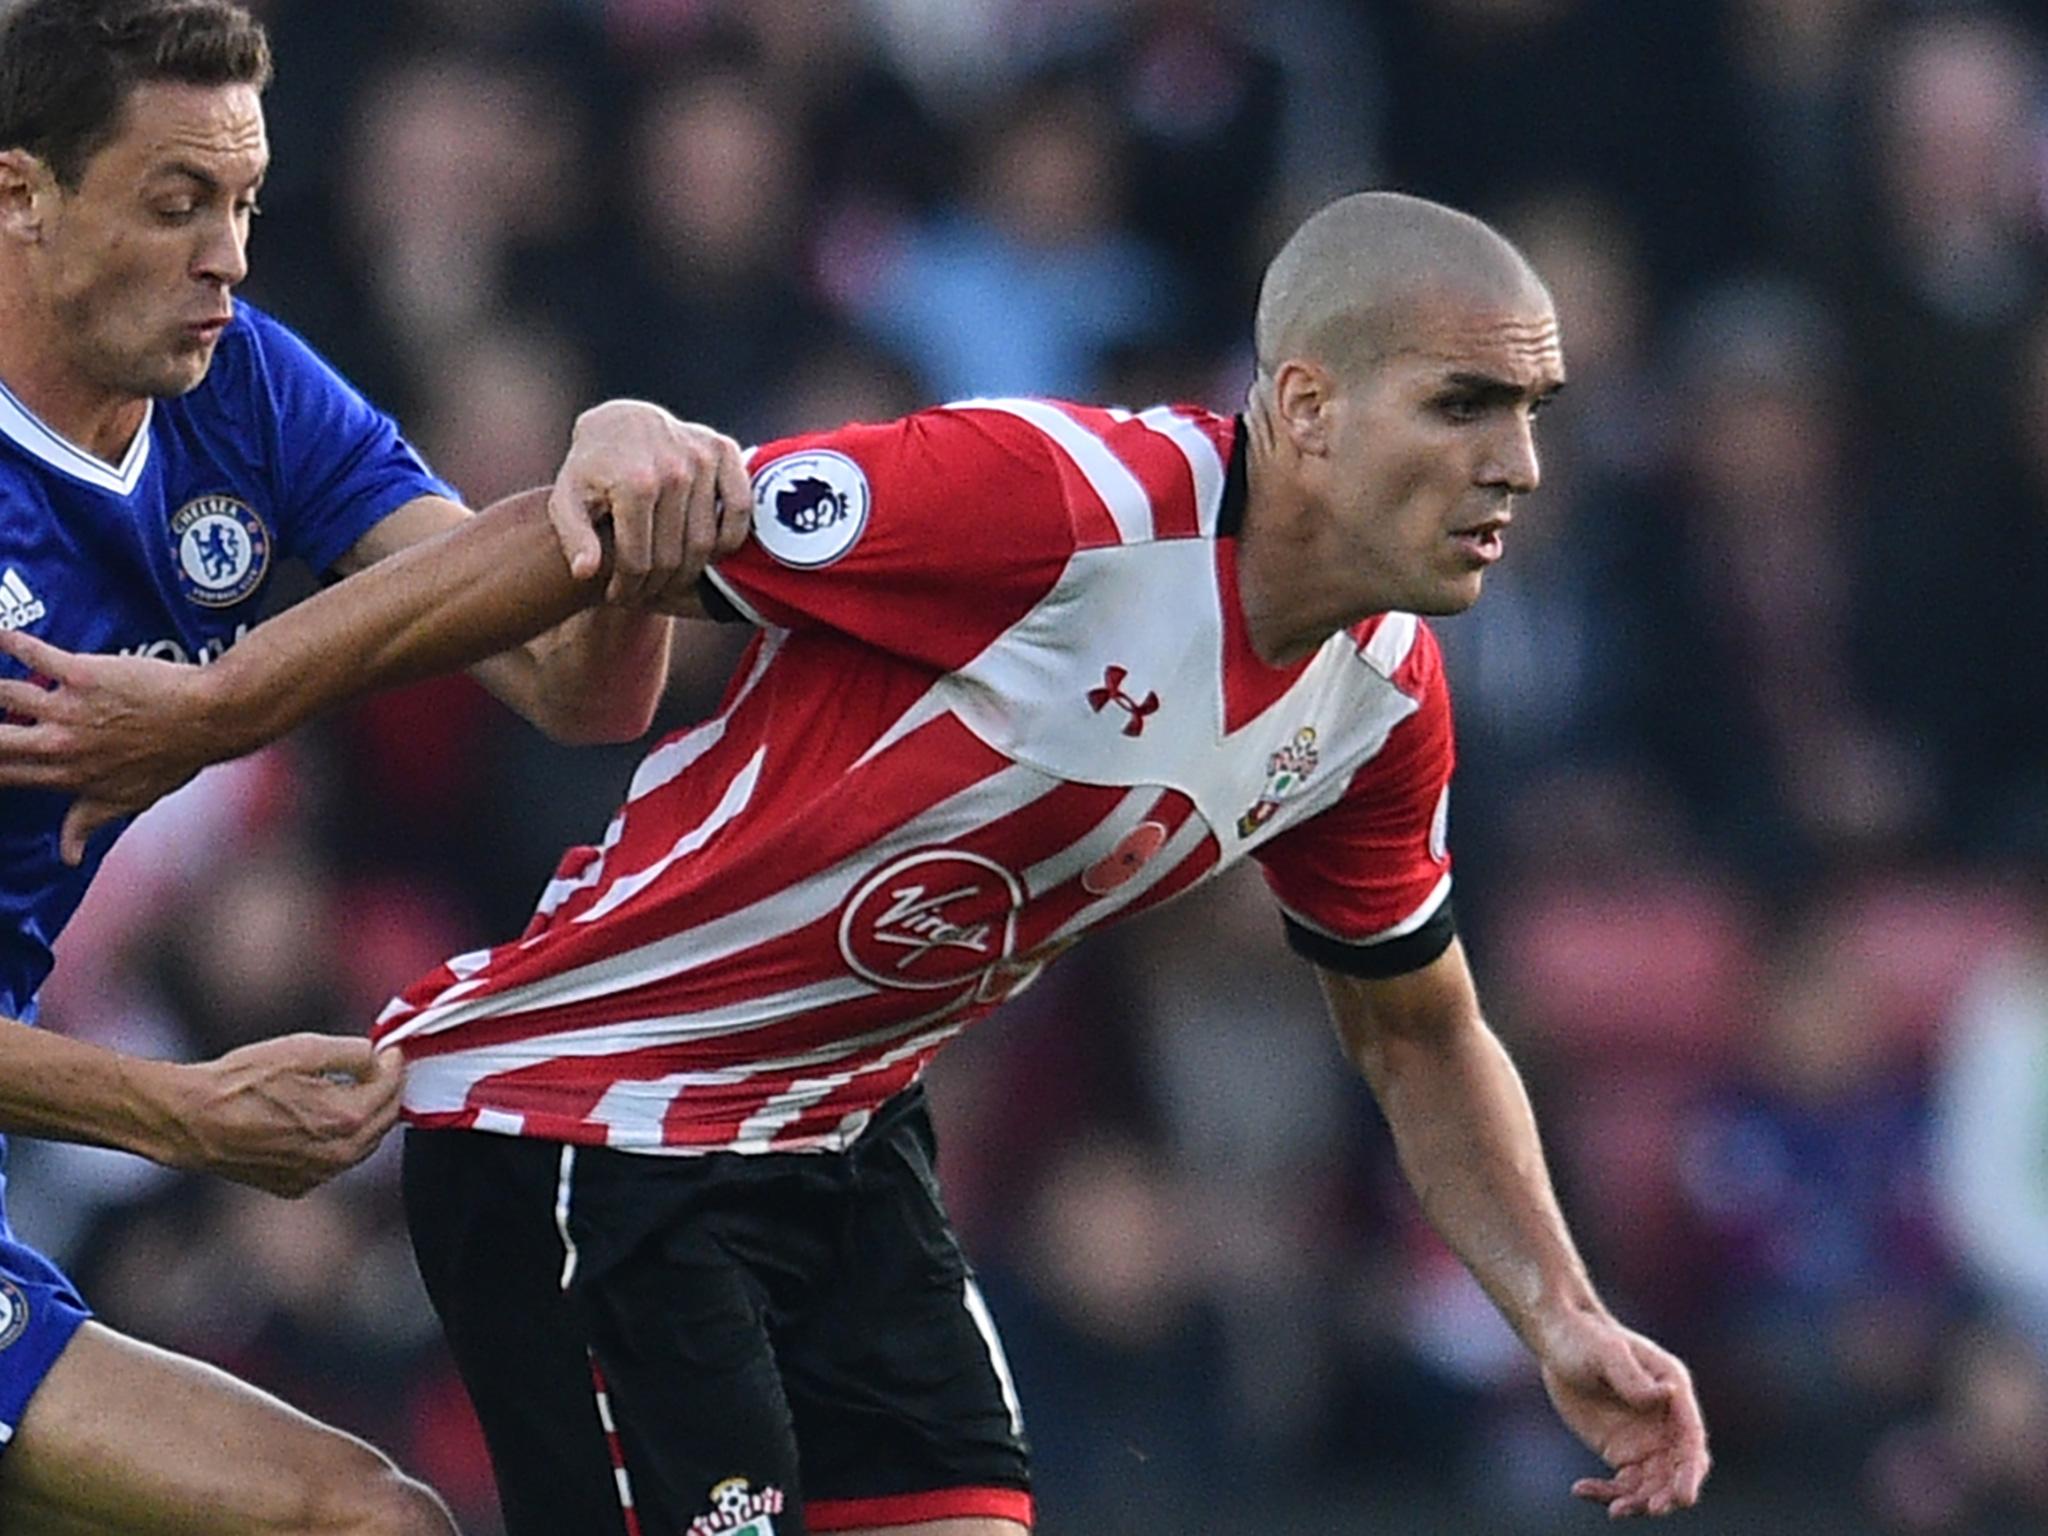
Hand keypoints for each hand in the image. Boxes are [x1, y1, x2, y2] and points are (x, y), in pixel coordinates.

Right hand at [0, 627, 222, 864]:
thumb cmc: (173, 757)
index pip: (6, 776)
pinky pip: (35, 655)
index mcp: (68, 775)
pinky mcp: (82, 674)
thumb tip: (69, 856)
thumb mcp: (129, 800)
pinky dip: (10, 641)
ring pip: (4, 694)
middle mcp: (60, 745)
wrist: (207, 720)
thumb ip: (87, 822)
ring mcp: (68, 708)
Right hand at [161, 1035, 404, 1196]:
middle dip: (386, 1092)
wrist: (190, 1121)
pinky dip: (336, 1141)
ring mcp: (316, 1176)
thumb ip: (352, 1053)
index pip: (391, 1090)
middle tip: (380, 1069)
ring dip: (364, 1119)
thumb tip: (378, 1057)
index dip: (394, 1065)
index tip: (390, 1051)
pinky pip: (331, 1162)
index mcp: (346, 1120)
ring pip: (361, 1146)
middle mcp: (337, 1156)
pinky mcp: (294, 1187)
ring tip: (353, 1090)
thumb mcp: (303, 1050)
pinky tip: (320, 1120)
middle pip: (384, 1121)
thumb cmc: (241, 1082)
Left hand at [547, 400, 751, 608]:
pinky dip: (729, 540)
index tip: (618, 597)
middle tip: (643, 594)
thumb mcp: (567, 499)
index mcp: (633, 484)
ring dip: (689, 572)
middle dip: (655, 586)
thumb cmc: (590, 468)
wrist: (622, 420)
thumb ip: (573, 537)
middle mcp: (673, 470)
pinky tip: (708, 553)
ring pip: (706, 543)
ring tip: (668, 579)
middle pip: (672, 558)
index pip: (637, 560)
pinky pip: (740, 510)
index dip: (627, 588)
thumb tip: (585, 572)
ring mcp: (701, 458)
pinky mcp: (724, 450)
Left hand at [1539, 1308, 1709, 1517]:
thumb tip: (1666, 1396)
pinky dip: (1607, 1493)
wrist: (1556, 1339)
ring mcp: (1645, 1439)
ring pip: (1652, 1483)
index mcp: (1673, 1390)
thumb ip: (1633, 1377)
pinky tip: (1581, 1490)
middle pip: (1678, 1468)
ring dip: (1638, 1502)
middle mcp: (1666, 1420)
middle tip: (1651, 1509)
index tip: (1683, 1496)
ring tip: (1615, 1511)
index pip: (1690, 1437)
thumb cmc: (1584, 1336)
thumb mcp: (1606, 1352)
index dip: (1690, 1469)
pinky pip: (1623, 1483)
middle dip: (1670, 1494)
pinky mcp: (1621, 1451)